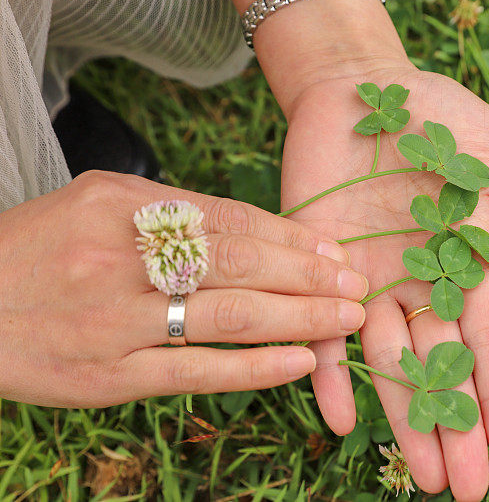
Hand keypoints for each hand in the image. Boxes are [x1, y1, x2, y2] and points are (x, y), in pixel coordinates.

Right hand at [0, 171, 368, 406]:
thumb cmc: (38, 251)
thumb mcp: (94, 205)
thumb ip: (166, 211)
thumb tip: (249, 227)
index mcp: (120, 206)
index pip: (227, 218)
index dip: (288, 236)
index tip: (332, 248)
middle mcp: (119, 258)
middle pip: (237, 263)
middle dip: (307, 274)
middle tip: (356, 283)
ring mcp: (114, 319)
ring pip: (226, 316)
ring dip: (296, 318)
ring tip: (344, 320)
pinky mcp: (107, 376)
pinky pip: (195, 370)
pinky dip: (253, 367)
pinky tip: (299, 362)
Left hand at [281, 68, 488, 499]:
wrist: (360, 88)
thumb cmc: (436, 112)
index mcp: (467, 263)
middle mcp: (421, 284)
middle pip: (442, 369)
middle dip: (455, 429)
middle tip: (466, 490)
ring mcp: (368, 281)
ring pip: (389, 364)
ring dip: (405, 419)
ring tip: (423, 476)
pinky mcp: (318, 267)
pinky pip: (322, 330)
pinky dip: (330, 373)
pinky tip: (338, 420)